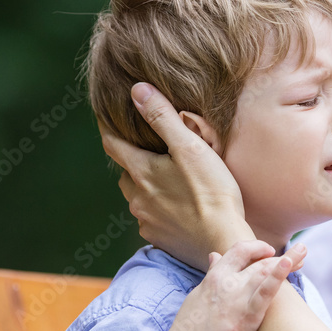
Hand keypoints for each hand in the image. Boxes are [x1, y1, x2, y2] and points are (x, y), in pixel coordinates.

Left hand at [100, 82, 250, 269]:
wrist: (223, 240)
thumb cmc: (212, 192)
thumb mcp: (190, 147)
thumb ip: (163, 118)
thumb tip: (137, 90)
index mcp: (142, 171)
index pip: (113, 144)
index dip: (108, 128)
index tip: (108, 117)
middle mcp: (137, 197)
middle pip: (125, 173)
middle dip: (132, 162)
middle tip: (147, 152)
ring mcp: (146, 220)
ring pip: (138, 197)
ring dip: (146, 188)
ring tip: (166, 181)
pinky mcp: (159, 238)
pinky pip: (151, 219)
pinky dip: (159, 210)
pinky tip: (178, 209)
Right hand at [153, 240, 297, 330]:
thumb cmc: (190, 328)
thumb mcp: (199, 294)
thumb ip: (212, 275)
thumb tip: (215, 255)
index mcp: (214, 277)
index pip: (239, 250)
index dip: (258, 247)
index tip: (271, 251)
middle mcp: (226, 282)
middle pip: (258, 260)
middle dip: (281, 254)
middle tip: (301, 252)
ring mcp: (237, 298)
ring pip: (265, 270)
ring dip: (288, 259)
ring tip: (304, 252)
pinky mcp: (247, 316)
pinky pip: (265, 292)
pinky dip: (278, 276)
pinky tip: (289, 264)